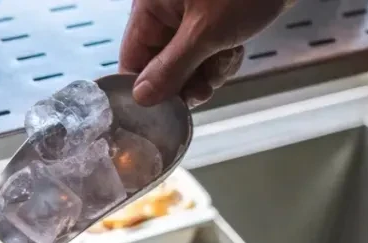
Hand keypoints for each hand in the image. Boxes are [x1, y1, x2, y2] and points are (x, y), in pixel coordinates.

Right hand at [120, 0, 292, 106]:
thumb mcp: (206, 32)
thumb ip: (171, 68)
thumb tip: (142, 97)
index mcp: (150, 6)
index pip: (132, 58)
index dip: (146, 87)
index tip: (165, 107)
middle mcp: (165, 11)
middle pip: (160, 64)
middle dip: (184, 80)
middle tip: (204, 88)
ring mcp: (189, 16)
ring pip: (186, 63)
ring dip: (207, 71)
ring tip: (227, 57)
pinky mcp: (212, 19)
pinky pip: (206, 53)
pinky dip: (221, 58)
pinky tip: (236, 48)